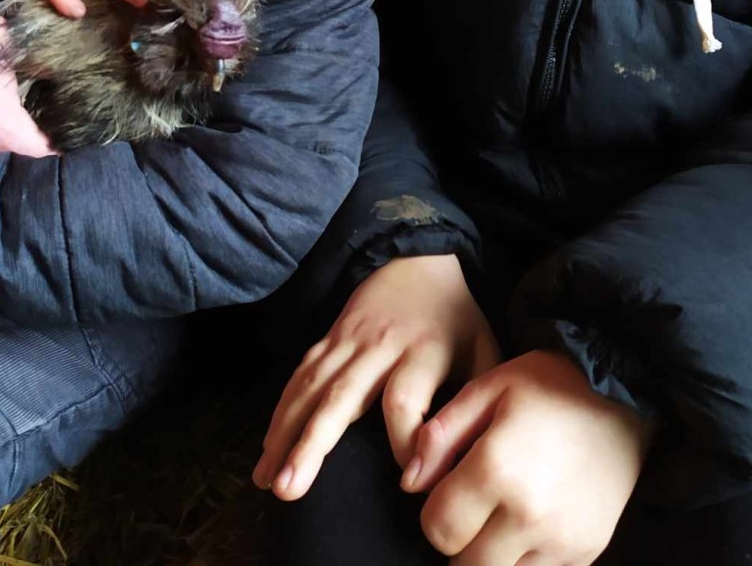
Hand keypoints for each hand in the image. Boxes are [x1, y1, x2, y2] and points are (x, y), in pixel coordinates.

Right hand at [253, 254, 500, 499]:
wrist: (419, 260)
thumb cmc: (455, 316)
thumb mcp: (483, 347)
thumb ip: (479, 399)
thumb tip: (472, 460)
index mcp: (422, 349)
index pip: (404, 399)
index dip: (404, 441)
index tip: (407, 483)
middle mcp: (379, 346)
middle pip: (341, 397)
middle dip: (313, 446)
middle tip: (290, 490)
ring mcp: (347, 340)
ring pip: (310, 388)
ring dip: (285, 433)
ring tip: (268, 479)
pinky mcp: (328, 339)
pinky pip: (299, 377)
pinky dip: (280, 412)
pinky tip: (267, 449)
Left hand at [402, 350, 655, 564]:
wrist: (627, 397)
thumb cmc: (551, 384)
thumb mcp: (490, 385)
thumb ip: (441, 433)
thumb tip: (410, 482)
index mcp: (497, 468)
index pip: (438, 527)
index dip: (433, 511)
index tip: (448, 490)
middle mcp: (528, 514)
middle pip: (465, 564)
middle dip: (459, 540)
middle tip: (473, 506)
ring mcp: (561, 540)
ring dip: (491, 554)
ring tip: (500, 516)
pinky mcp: (586, 552)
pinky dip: (526, 558)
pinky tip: (530, 523)